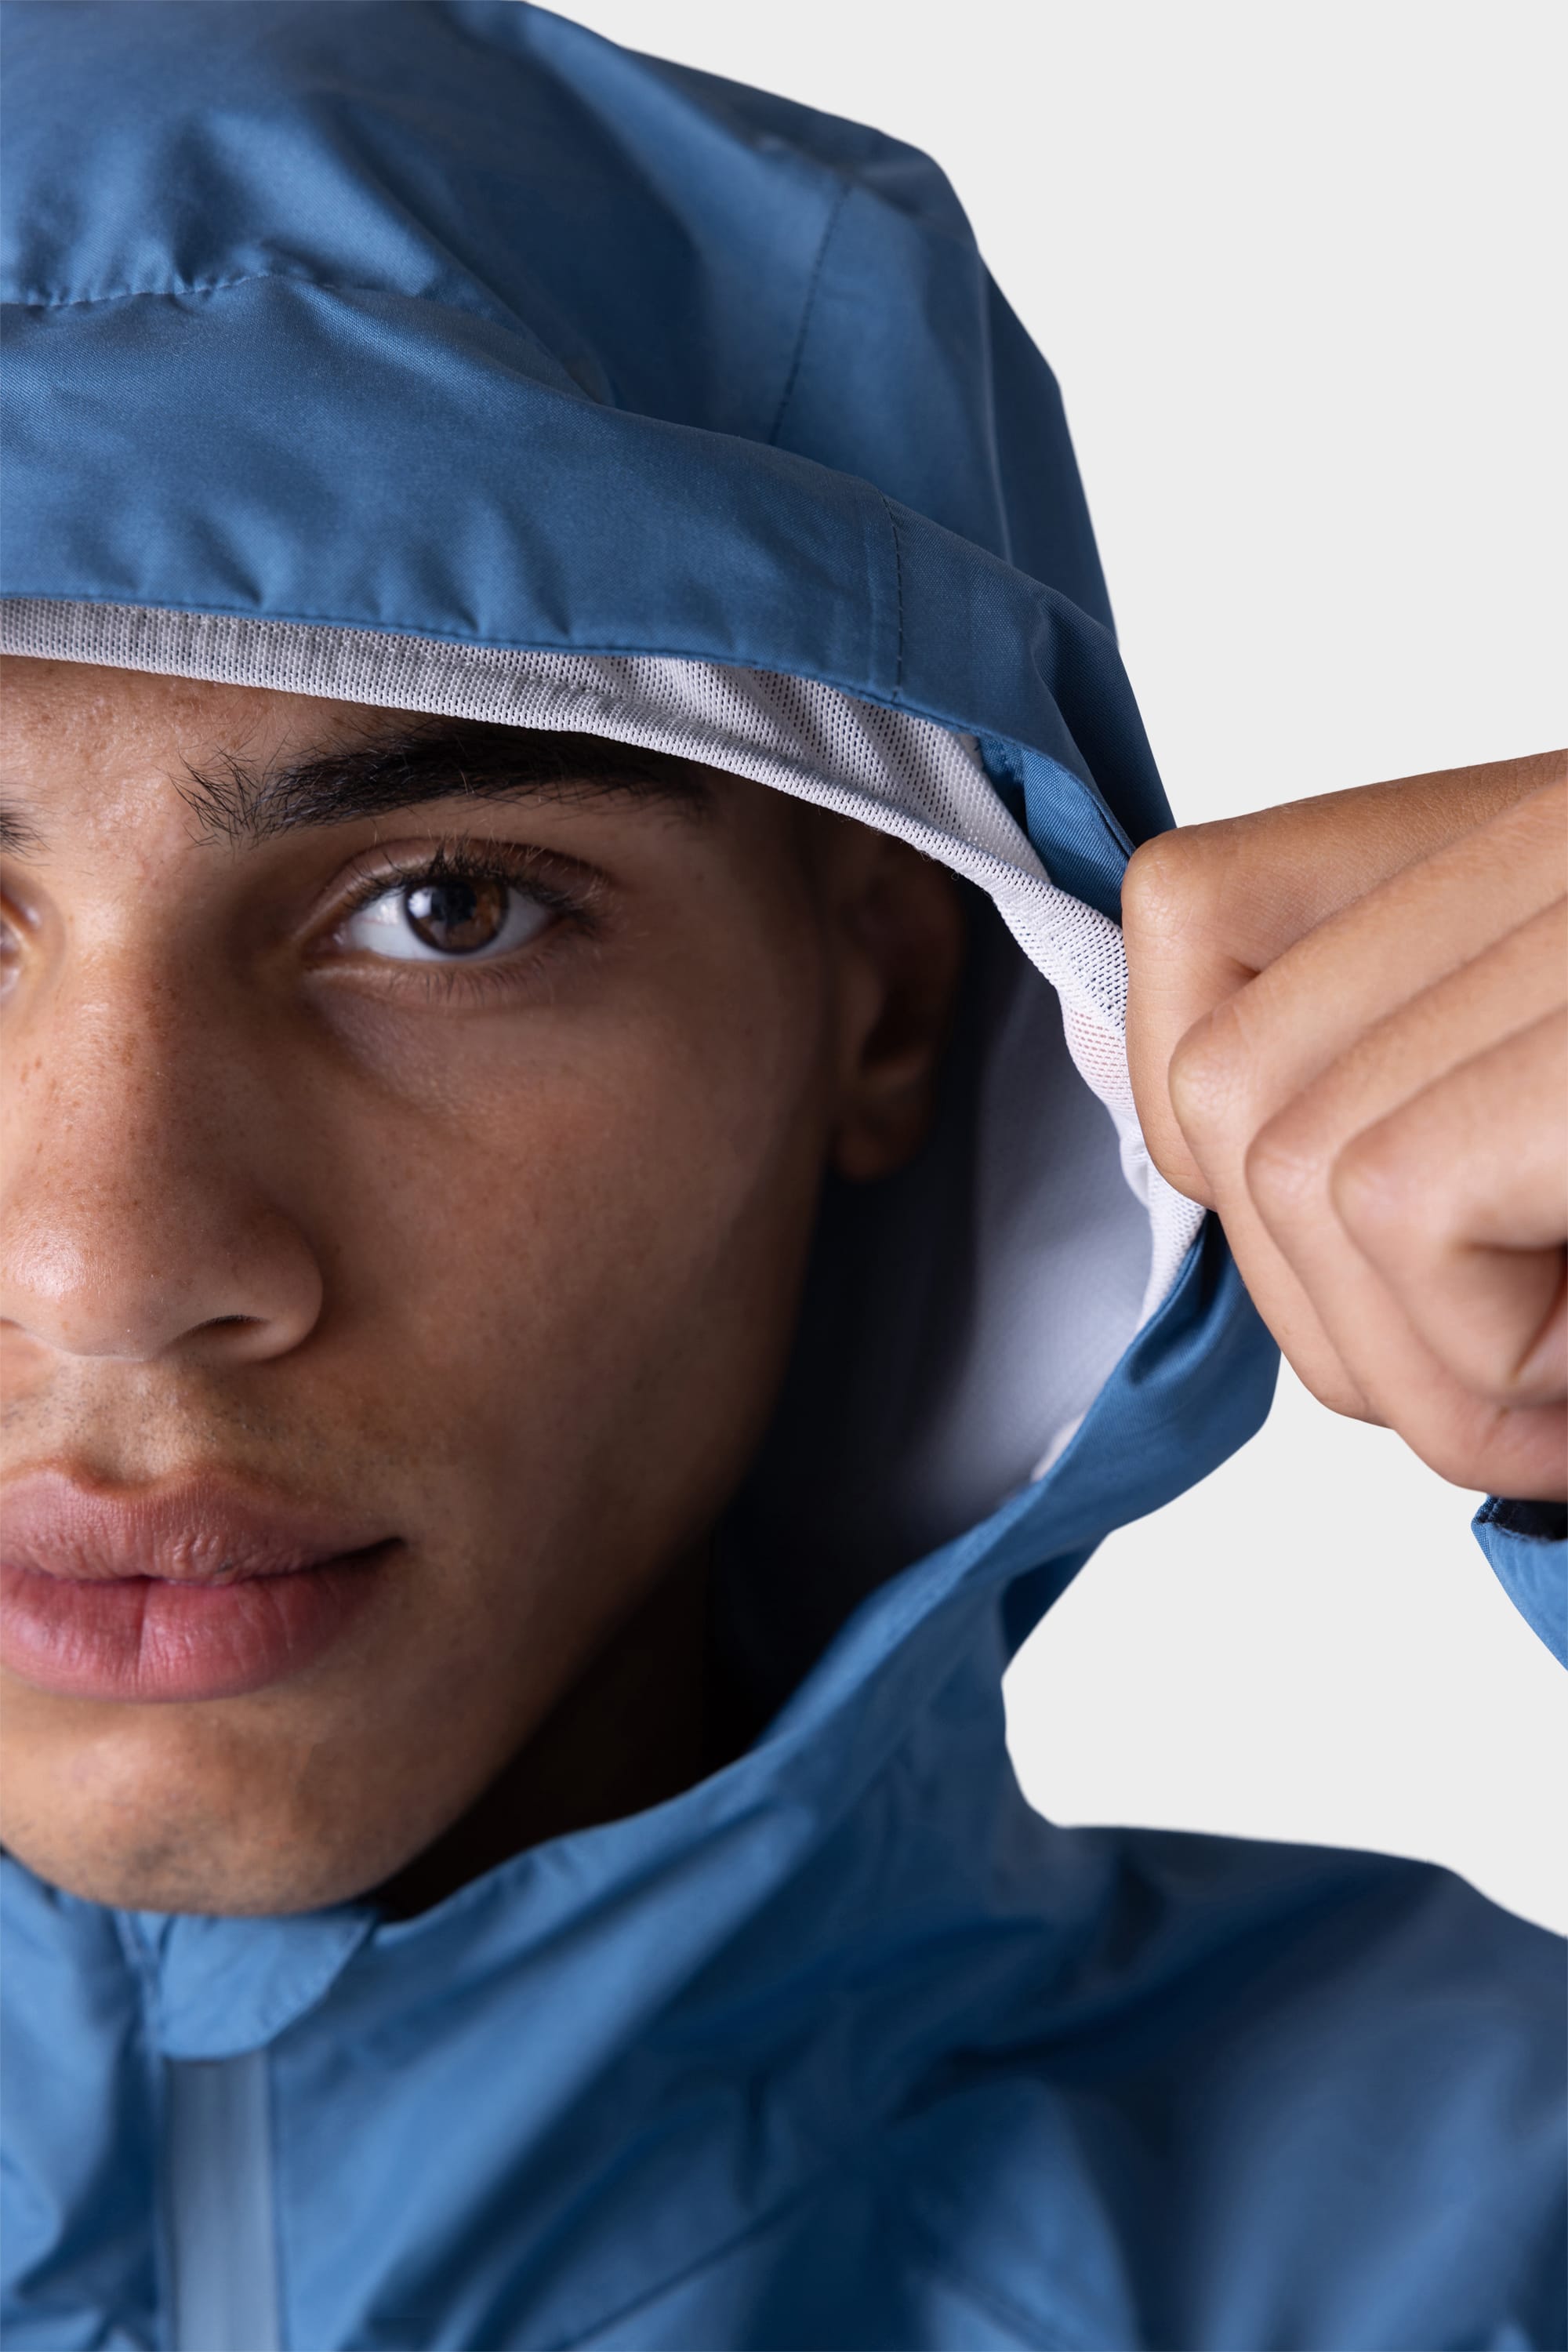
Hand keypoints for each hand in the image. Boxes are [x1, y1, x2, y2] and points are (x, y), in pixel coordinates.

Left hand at [1123, 751, 1567, 1500]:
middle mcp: (1540, 835)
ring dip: (1421, 1361)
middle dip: (1329, 1303)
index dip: (1231, 1140)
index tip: (1409, 1268)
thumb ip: (1434, 1092)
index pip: (1191, 919)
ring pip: (1290, 1162)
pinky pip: (1397, 1206)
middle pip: (1229, 1081)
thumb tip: (1237, 1175)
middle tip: (1520, 1398)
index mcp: (1518, 835)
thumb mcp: (1557, 1099)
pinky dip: (1485, 1361)